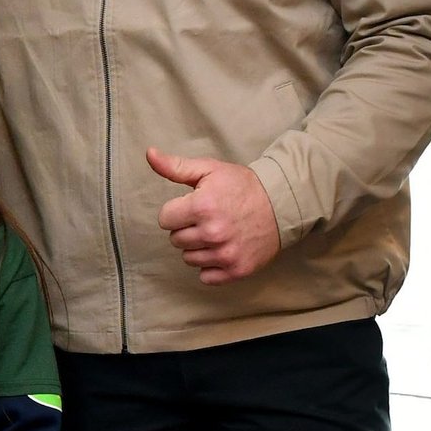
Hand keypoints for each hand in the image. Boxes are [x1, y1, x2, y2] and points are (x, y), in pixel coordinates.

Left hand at [147, 146, 280, 284]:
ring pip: (188, 259)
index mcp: (202, 207)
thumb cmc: (242, 185)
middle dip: (186, 228)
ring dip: (197, 247)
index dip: (176, 211)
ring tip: (216, 233)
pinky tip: (221, 250)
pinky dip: (210, 266)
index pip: (164, 219)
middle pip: (175, 240)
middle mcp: (213, 233)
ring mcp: (226, 254)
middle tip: (207, 219)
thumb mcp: (209, 169)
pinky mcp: (237, 270)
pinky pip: (205, 277)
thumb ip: (175, 166)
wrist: (281, 204)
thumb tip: (149, 153)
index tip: (193, 206)